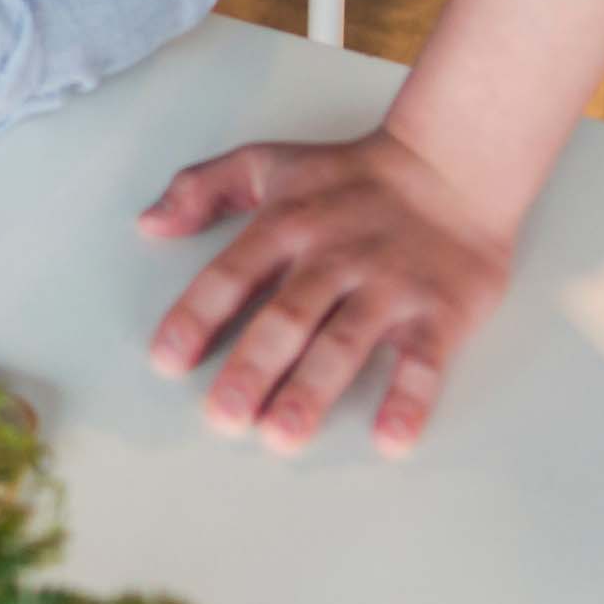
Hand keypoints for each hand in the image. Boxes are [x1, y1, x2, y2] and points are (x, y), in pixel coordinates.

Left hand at [138, 124, 516, 453]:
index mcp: (286, 223)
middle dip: (253, 367)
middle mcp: (334, 257)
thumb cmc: (350, 176)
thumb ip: (202, 188)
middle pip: (287, 317)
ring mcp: (389, 286)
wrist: (454, 163)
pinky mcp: (442, 310)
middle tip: (223, 416)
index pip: (231, 274)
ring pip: (346, 342)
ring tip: (283, 436)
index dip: (196, 315)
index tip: (167, 360)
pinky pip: (426, 360)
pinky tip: (391, 439)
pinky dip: (411, 399)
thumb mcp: (268, 163)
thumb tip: (149, 223)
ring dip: (314, 390)